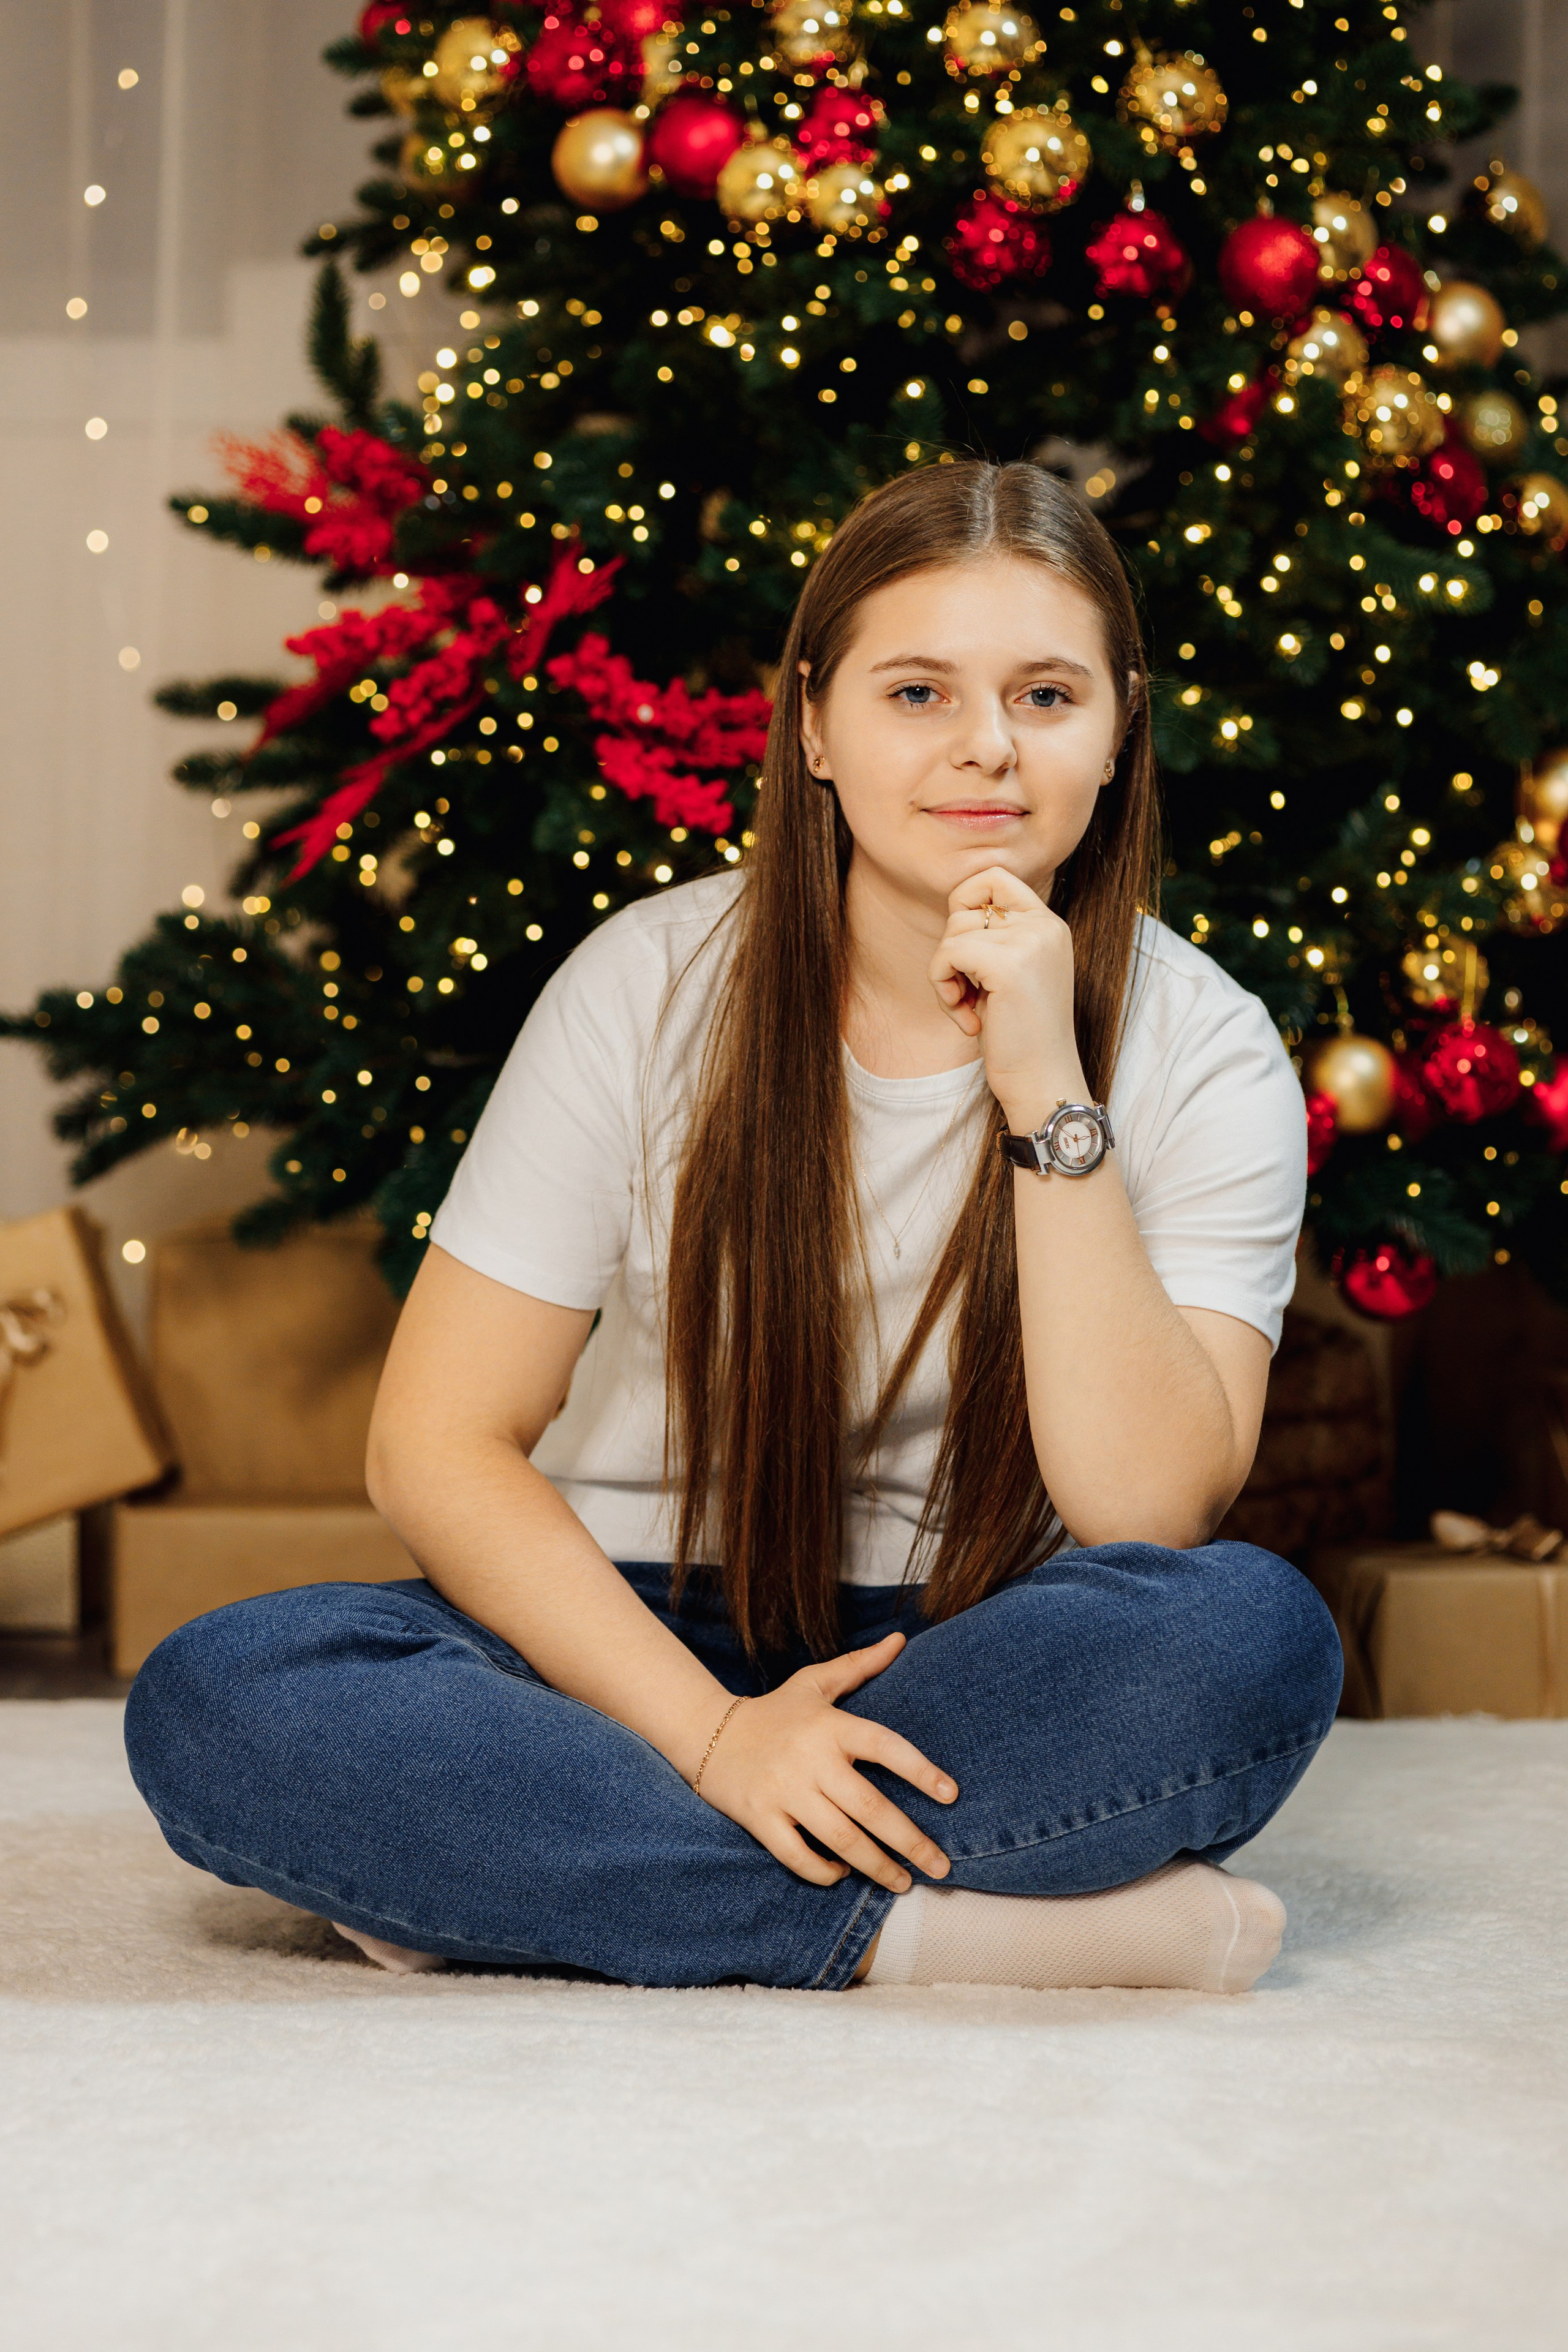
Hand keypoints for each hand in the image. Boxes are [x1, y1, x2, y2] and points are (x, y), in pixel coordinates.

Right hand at [694, 1632, 956, 1891]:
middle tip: (941, 1866)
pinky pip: (797, 1856)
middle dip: (910, 1842)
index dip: (920, 1770)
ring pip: (840, 1839)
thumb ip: (860, 1665)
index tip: (951, 1795)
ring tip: (903, 1882)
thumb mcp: (815, 1682)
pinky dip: (823, 1872)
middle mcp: (810, 1759)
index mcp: (830, 1725)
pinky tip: (842, 1874)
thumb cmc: (776, 1710)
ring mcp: (784, 1791)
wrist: (707, 1732)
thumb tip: (900, 1640)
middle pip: (870, 1807)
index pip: (885, 1746)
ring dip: (876, 1867)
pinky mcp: (759, 1817)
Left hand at [928, 865, 1085, 1124]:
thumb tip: (956, 911)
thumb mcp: (1013, 976)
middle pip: (965, 907)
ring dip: (946, 975)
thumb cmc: (1020, 1038)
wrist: (1043, 1081)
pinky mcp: (1008, 963)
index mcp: (1048, 925)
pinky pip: (947, 954)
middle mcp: (1044, 925)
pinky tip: (968, 1019)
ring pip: (953, 932)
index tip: (966, 951)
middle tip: (967, 993)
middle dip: (952, 951)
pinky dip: (942, 987)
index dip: (965, 905)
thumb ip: (996, 939)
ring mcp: (1029, 941)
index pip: (994, 877)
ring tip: (969, 1008)